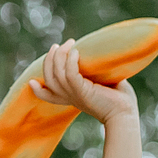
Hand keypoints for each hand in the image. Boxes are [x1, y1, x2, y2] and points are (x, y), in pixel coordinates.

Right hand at [33, 40, 142, 157]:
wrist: (125, 114)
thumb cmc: (120, 99)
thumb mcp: (104, 82)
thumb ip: (97, 71)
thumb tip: (100, 55)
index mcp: (73, 97)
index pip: (48, 96)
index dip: (37, 90)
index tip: (31, 82)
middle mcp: (70, 97)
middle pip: (48, 79)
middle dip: (49, 59)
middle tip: (60, 45)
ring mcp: (75, 95)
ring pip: (55, 75)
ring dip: (60, 56)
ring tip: (69, 43)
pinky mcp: (82, 92)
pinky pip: (69, 74)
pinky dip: (70, 61)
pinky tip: (77, 51)